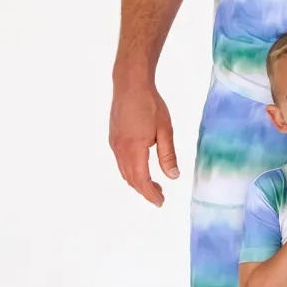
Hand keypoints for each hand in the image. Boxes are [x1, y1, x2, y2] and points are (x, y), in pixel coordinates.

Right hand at [110, 76, 179, 206]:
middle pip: (130, 179)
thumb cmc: (150, 104)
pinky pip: (120, 162)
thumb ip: (168, 155)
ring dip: (137, 181)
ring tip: (154, 184)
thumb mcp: (165, 130)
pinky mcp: (113, 138)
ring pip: (124, 171)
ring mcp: (114, 144)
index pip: (141, 180)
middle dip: (145, 190)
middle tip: (160, 196)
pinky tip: (142, 168)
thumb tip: (173, 177)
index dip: (150, 194)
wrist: (130, 84)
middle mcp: (120, 149)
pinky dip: (131, 171)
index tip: (160, 202)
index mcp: (134, 148)